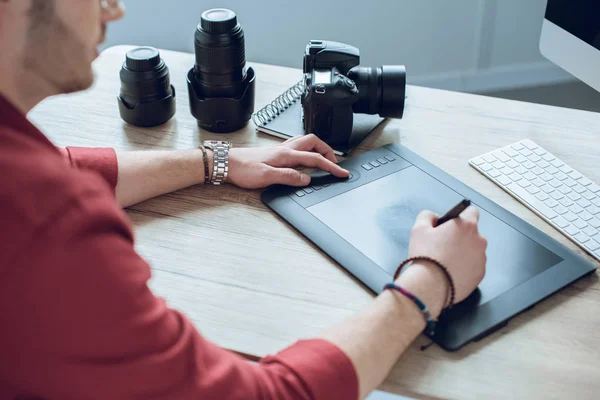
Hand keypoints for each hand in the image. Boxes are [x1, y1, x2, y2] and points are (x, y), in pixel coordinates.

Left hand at [227, 134, 348, 188]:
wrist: (227, 163)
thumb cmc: (243, 169)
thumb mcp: (267, 177)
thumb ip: (289, 177)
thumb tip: (306, 178)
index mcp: (286, 155)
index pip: (315, 159)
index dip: (331, 166)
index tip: (342, 173)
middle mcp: (285, 149)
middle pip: (314, 143)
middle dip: (328, 151)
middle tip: (334, 164)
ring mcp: (280, 149)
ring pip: (306, 142)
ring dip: (318, 149)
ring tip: (323, 160)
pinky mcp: (275, 152)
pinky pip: (297, 146)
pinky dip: (307, 150)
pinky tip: (304, 158)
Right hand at [397, 207, 486, 316]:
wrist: (430, 285)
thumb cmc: (425, 255)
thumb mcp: (419, 229)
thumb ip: (427, 216)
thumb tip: (434, 217)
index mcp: (466, 225)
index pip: (471, 211)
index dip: (460, 216)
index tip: (451, 224)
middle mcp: (479, 240)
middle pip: (472, 233)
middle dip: (460, 237)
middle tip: (443, 245)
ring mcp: (481, 258)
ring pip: (473, 250)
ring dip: (463, 252)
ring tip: (445, 261)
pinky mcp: (480, 274)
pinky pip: (473, 266)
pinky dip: (464, 267)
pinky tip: (450, 272)